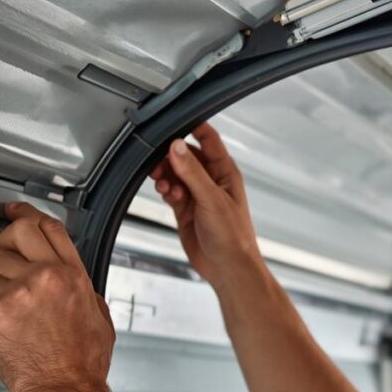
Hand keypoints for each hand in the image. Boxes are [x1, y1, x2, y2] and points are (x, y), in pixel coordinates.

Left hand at [0, 203, 115, 391]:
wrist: (66, 390)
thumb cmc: (83, 362)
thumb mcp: (99, 315)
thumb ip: (83, 288)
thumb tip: (72, 278)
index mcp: (72, 276)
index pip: (47, 228)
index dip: (28, 214)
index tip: (16, 212)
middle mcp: (44, 280)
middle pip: (14, 236)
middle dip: (7, 243)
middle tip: (7, 256)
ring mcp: (16, 296)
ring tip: (11, 305)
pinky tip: (1, 319)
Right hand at [149, 121, 261, 288]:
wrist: (227, 268)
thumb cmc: (233, 237)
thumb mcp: (212, 199)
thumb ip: (192, 172)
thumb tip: (177, 146)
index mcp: (225, 172)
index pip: (208, 140)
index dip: (192, 128)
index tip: (173, 123)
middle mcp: (211, 181)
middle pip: (186, 156)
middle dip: (171, 156)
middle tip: (159, 161)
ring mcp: (198, 195)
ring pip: (176, 173)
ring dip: (166, 174)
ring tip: (163, 183)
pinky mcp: (186, 209)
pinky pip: (171, 190)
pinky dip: (165, 189)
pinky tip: (165, 193)